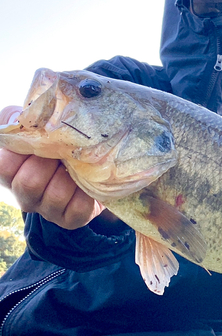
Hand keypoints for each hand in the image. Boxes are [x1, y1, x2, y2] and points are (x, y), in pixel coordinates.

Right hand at [0, 106, 102, 228]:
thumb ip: (28, 121)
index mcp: (13, 171)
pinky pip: (77, 208)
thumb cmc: (65, 147)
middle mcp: (25, 195)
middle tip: (63, 153)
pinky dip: (87, 193)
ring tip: (78, 167)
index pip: (3, 166)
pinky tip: (88, 184)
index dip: (20, 152)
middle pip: (27, 183)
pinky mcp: (71, 220)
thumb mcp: (46, 130)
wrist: (98, 171)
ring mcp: (48, 210)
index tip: (40, 141)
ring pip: (54, 196)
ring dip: (71, 177)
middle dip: (50, 163)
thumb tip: (15, 115)